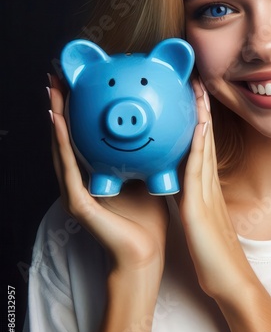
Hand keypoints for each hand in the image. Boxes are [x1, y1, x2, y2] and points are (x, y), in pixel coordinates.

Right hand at [48, 74, 168, 276]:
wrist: (145, 252)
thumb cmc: (148, 217)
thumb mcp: (144, 176)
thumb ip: (141, 155)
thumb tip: (155, 127)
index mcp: (96, 175)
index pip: (84, 138)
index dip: (80, 113)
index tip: (79, 85)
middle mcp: (80, 181)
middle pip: (68, 139)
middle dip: (63, 109)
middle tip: (58, 79)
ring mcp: (75, 192)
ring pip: (61, 149)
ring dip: (56, 120)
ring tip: (53, 92)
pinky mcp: (78, 203)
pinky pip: (68, 170)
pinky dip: (62, 145)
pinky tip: (59, 123)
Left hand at [179, 80, 254, 300]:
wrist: (230, 280)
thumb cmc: (215, 256)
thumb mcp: (202, 222)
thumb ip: (195, 203)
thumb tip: (185, 190)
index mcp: (206, 189)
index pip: (202, 148)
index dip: (197, 121)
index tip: (192, 97)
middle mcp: (209, 185)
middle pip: (205, 140)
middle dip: (201, 109)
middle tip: (197, 81)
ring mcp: (207, 194)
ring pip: (204, 148)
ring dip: (201, 118)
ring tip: (198, 90)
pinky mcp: (201, 207)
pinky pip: (199, 171)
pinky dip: (199, 146)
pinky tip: (198, 127)